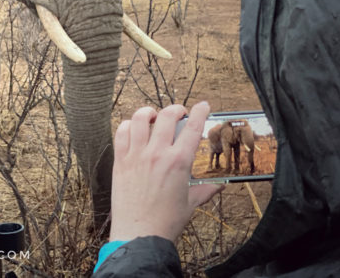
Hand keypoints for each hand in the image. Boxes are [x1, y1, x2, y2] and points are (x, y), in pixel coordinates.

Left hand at [109, 101, 222, 242]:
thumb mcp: (191, 203)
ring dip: (148, 112)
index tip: (202, 105)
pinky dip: (127, 125)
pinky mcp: (120, 161)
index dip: (199, 112)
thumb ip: (205, 190)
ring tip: (153, 115)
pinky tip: (133, 128)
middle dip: (175, 109)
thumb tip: (219, 186)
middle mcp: (157, 154)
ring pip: (139, 119)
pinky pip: (121, 132)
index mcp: (179, 162)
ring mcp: (136, 155)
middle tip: (179, 112)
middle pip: (166, 116)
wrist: (139, 235)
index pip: (192, 128)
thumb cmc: (165, 222)